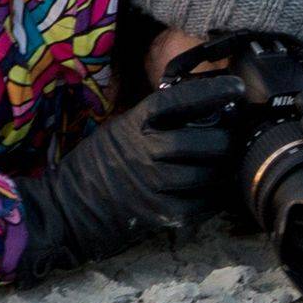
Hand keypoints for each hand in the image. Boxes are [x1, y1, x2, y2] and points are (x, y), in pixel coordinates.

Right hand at [16, 75, 244, 277]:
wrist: (65, 209)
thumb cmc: (95, 165)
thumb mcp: (118, 130)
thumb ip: (152, 122)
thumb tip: (199, 109)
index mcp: (134, 125)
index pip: (177, 101)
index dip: (210, 92)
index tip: (237, 87)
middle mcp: (144, 152)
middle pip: (200, 142)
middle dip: (226, 140)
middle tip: (237, 138)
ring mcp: (151, 185)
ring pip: (206, 175)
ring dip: (224, 171)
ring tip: (231, 165)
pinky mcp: (157, 215)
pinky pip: (199, 206)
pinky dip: (214, 199)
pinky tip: (217, 192)